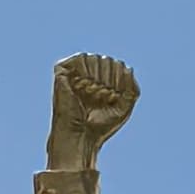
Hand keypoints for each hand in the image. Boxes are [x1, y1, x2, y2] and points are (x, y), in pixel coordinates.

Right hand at [45, 51, 139, 175]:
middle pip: (106, 60)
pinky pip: (79, 58)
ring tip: (94, 92)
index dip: (120, 78)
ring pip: (94, 58)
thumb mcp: (124, 107)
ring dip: (98, 75)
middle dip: (110, 77)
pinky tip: (85, 85)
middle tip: (104, 95)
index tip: (114, 96)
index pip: (117, 66)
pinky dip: (86, 69)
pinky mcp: (62, 74)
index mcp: (102, 83)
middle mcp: (89, 77)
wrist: (81, 136)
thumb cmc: (100, 126)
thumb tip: (127, 68)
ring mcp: (75, 75)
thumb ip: (132, 88)